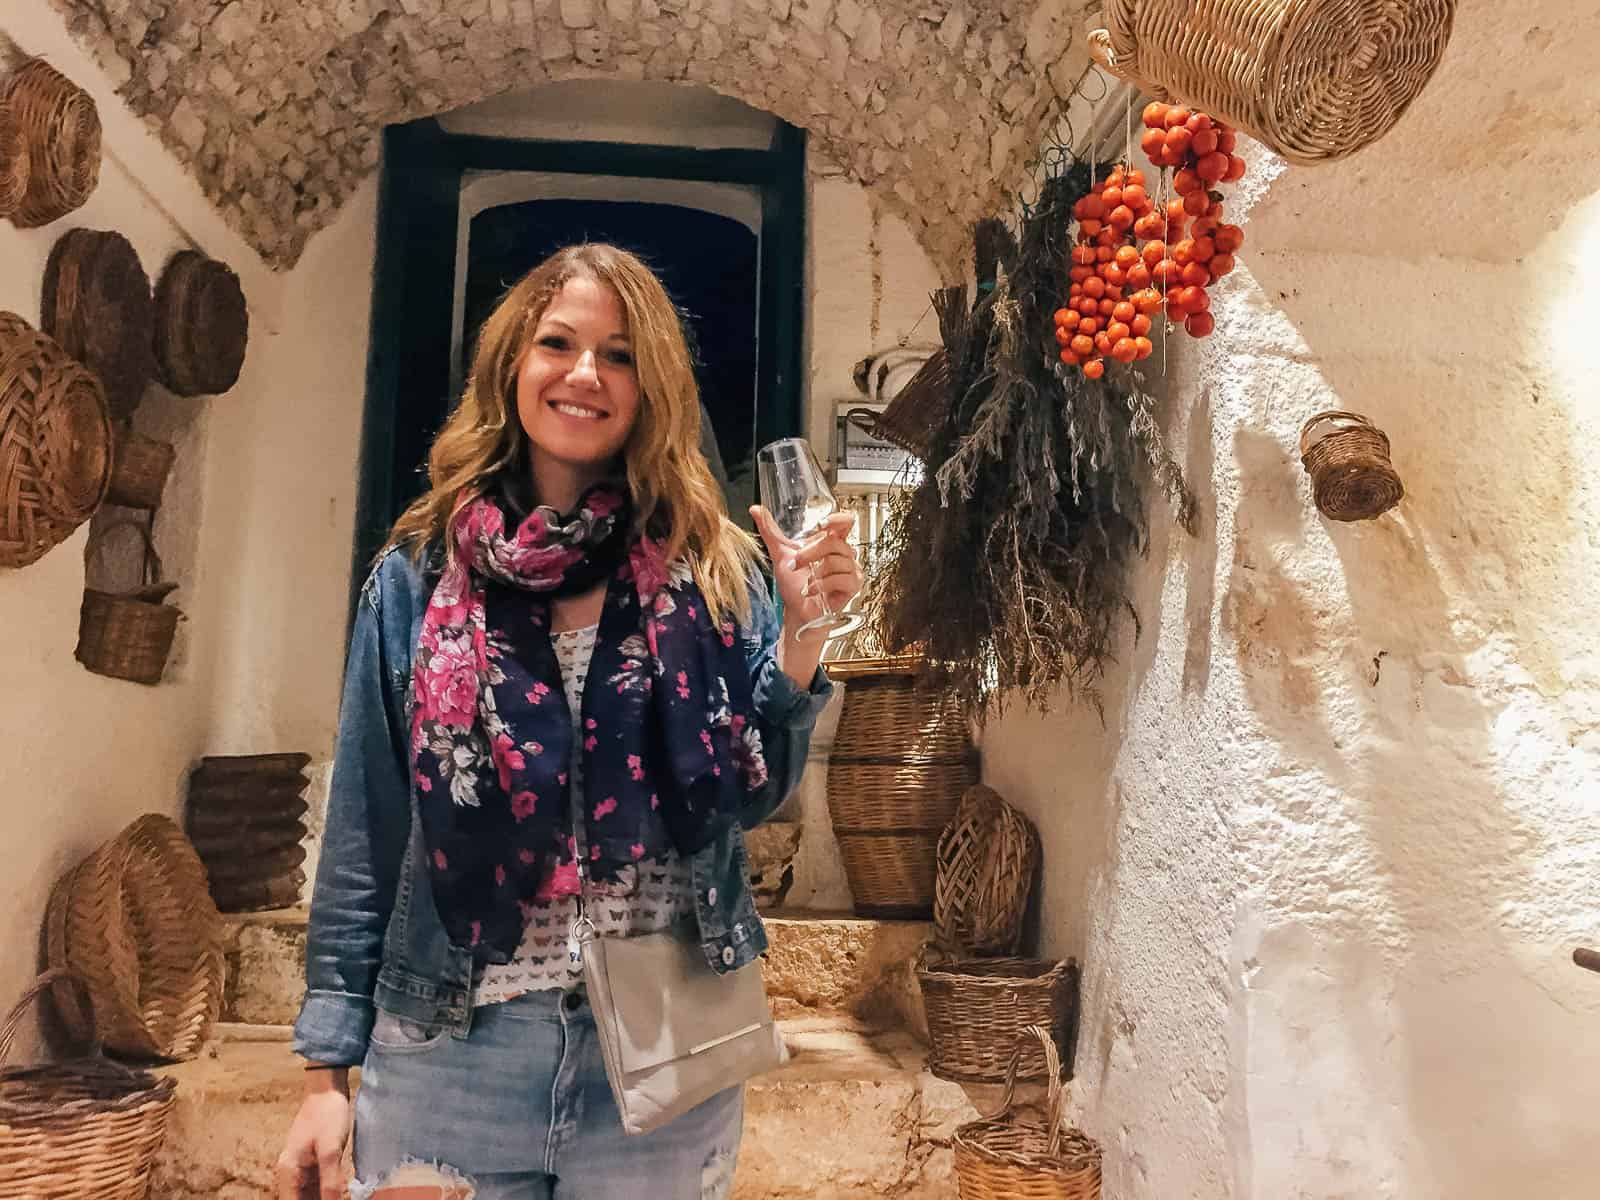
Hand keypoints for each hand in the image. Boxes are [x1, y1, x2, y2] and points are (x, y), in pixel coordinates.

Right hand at [276, 1081, 351, 1199]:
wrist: (328, 1090)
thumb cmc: (327, 1115)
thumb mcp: (330, 1149)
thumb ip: (330, 1180)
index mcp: (289, 1173)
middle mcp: (292, 1175)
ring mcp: (303, 1171)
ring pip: (310, 1197)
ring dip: (324, 1199)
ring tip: (340, 1198)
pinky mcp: (315, 1166)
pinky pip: (319, 1188)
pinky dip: (327, 1195)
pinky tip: (340, 1195)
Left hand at [749, 507, 862, 632]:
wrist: (795, 611)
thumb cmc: (793, 585)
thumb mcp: (780, 554)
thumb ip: (770, 531)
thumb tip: (755, 509)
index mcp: (831, 542)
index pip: (844, 522)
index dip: (837, 519)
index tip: (820, 524)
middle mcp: (844, 554)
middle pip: (833, 542)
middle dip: (810, 553)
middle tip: (796, 564)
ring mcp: (851, 570)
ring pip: (835, 561)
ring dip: (814, 573)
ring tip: (805, 582)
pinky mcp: (853, 585)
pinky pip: (840, 578)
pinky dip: (821, 585)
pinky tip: (810, 591)